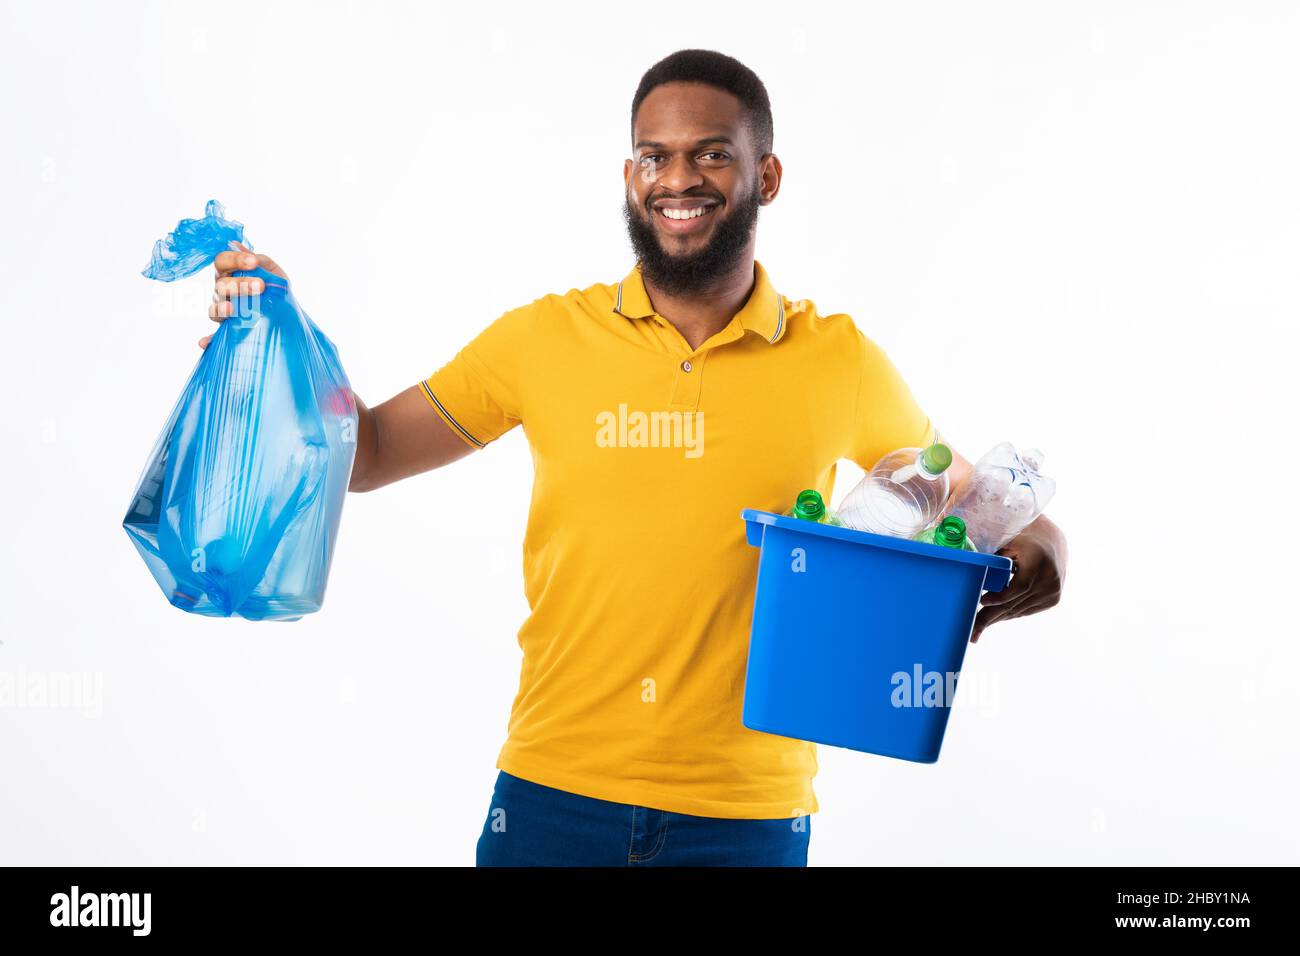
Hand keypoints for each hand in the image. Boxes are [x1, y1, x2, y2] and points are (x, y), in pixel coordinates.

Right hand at [199, 242, 288, 348]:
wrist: (287, 314)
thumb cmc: (275, 289)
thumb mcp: (273, 273)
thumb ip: (260, 261)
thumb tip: (237, 244)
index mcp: (230, 272)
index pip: (222, 261)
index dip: (234, 259)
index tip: (253, 261)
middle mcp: (222, 290)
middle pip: (221, 285)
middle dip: (240, 284)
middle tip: (261, 286)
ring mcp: (222, 310)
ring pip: (215, 308)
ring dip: (223, 309)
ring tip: (232, 309)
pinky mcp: (226, 329)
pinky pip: (214, 336)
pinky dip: (208, 339)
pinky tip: (203, 342)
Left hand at [971, 515, 1066, 642]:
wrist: (1051, 544)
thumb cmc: (1020, 540)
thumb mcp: (1006, 542)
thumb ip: (991, 556)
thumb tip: (964, 567)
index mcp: (1038, 559)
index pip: (1019, 586)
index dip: (1000, 596)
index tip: (982, 601)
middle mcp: (1049, 577)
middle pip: (1015, 602)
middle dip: (990, 617)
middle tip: (971, 632)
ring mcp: (1052, 591)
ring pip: (1018, 610)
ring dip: (996, 620)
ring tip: (976, 631)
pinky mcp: (1052, 599)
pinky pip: (1025, 611)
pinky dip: (1007, 615)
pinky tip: (992, 620)